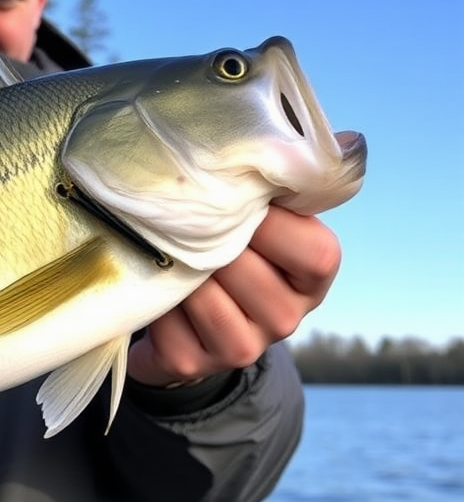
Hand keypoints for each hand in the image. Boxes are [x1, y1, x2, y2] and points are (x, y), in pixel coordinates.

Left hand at [127, 206, 341, 386]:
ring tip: (166, 244)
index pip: (315, 253)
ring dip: (178, 264)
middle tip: (187, 216)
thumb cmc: (233, 249)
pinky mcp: (191, 362)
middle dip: (210, 237)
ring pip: (203, 293)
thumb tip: (349, 139)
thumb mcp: (267, 220)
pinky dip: (151, 293)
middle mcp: (285, 320)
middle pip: (246, 268)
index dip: (272, 222)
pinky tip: (151, 281)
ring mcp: (240, 348)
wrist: (190, 320)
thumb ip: (282, 187)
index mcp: (312, 279)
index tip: (237, 199)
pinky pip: (165, 318)